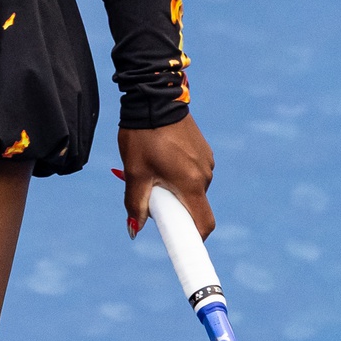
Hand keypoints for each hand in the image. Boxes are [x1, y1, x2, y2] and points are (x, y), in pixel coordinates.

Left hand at [116, 113, 214, 239]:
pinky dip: (179, 173)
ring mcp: (206, 160)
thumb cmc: (144, 136)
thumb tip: (134, 230)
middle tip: (152, 197)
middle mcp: (204, 175)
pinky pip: (193, 170)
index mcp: (191, 184)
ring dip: (176, 188)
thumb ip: (135, 203)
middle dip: (175, 208)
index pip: (203, 224)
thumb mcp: (135, 172)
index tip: (181, 244)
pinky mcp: (203, 149)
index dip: (194, 239)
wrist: (155, 97)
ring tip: (152, 169)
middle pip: (194, 205)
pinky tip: (161, 157)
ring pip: (192, 186)